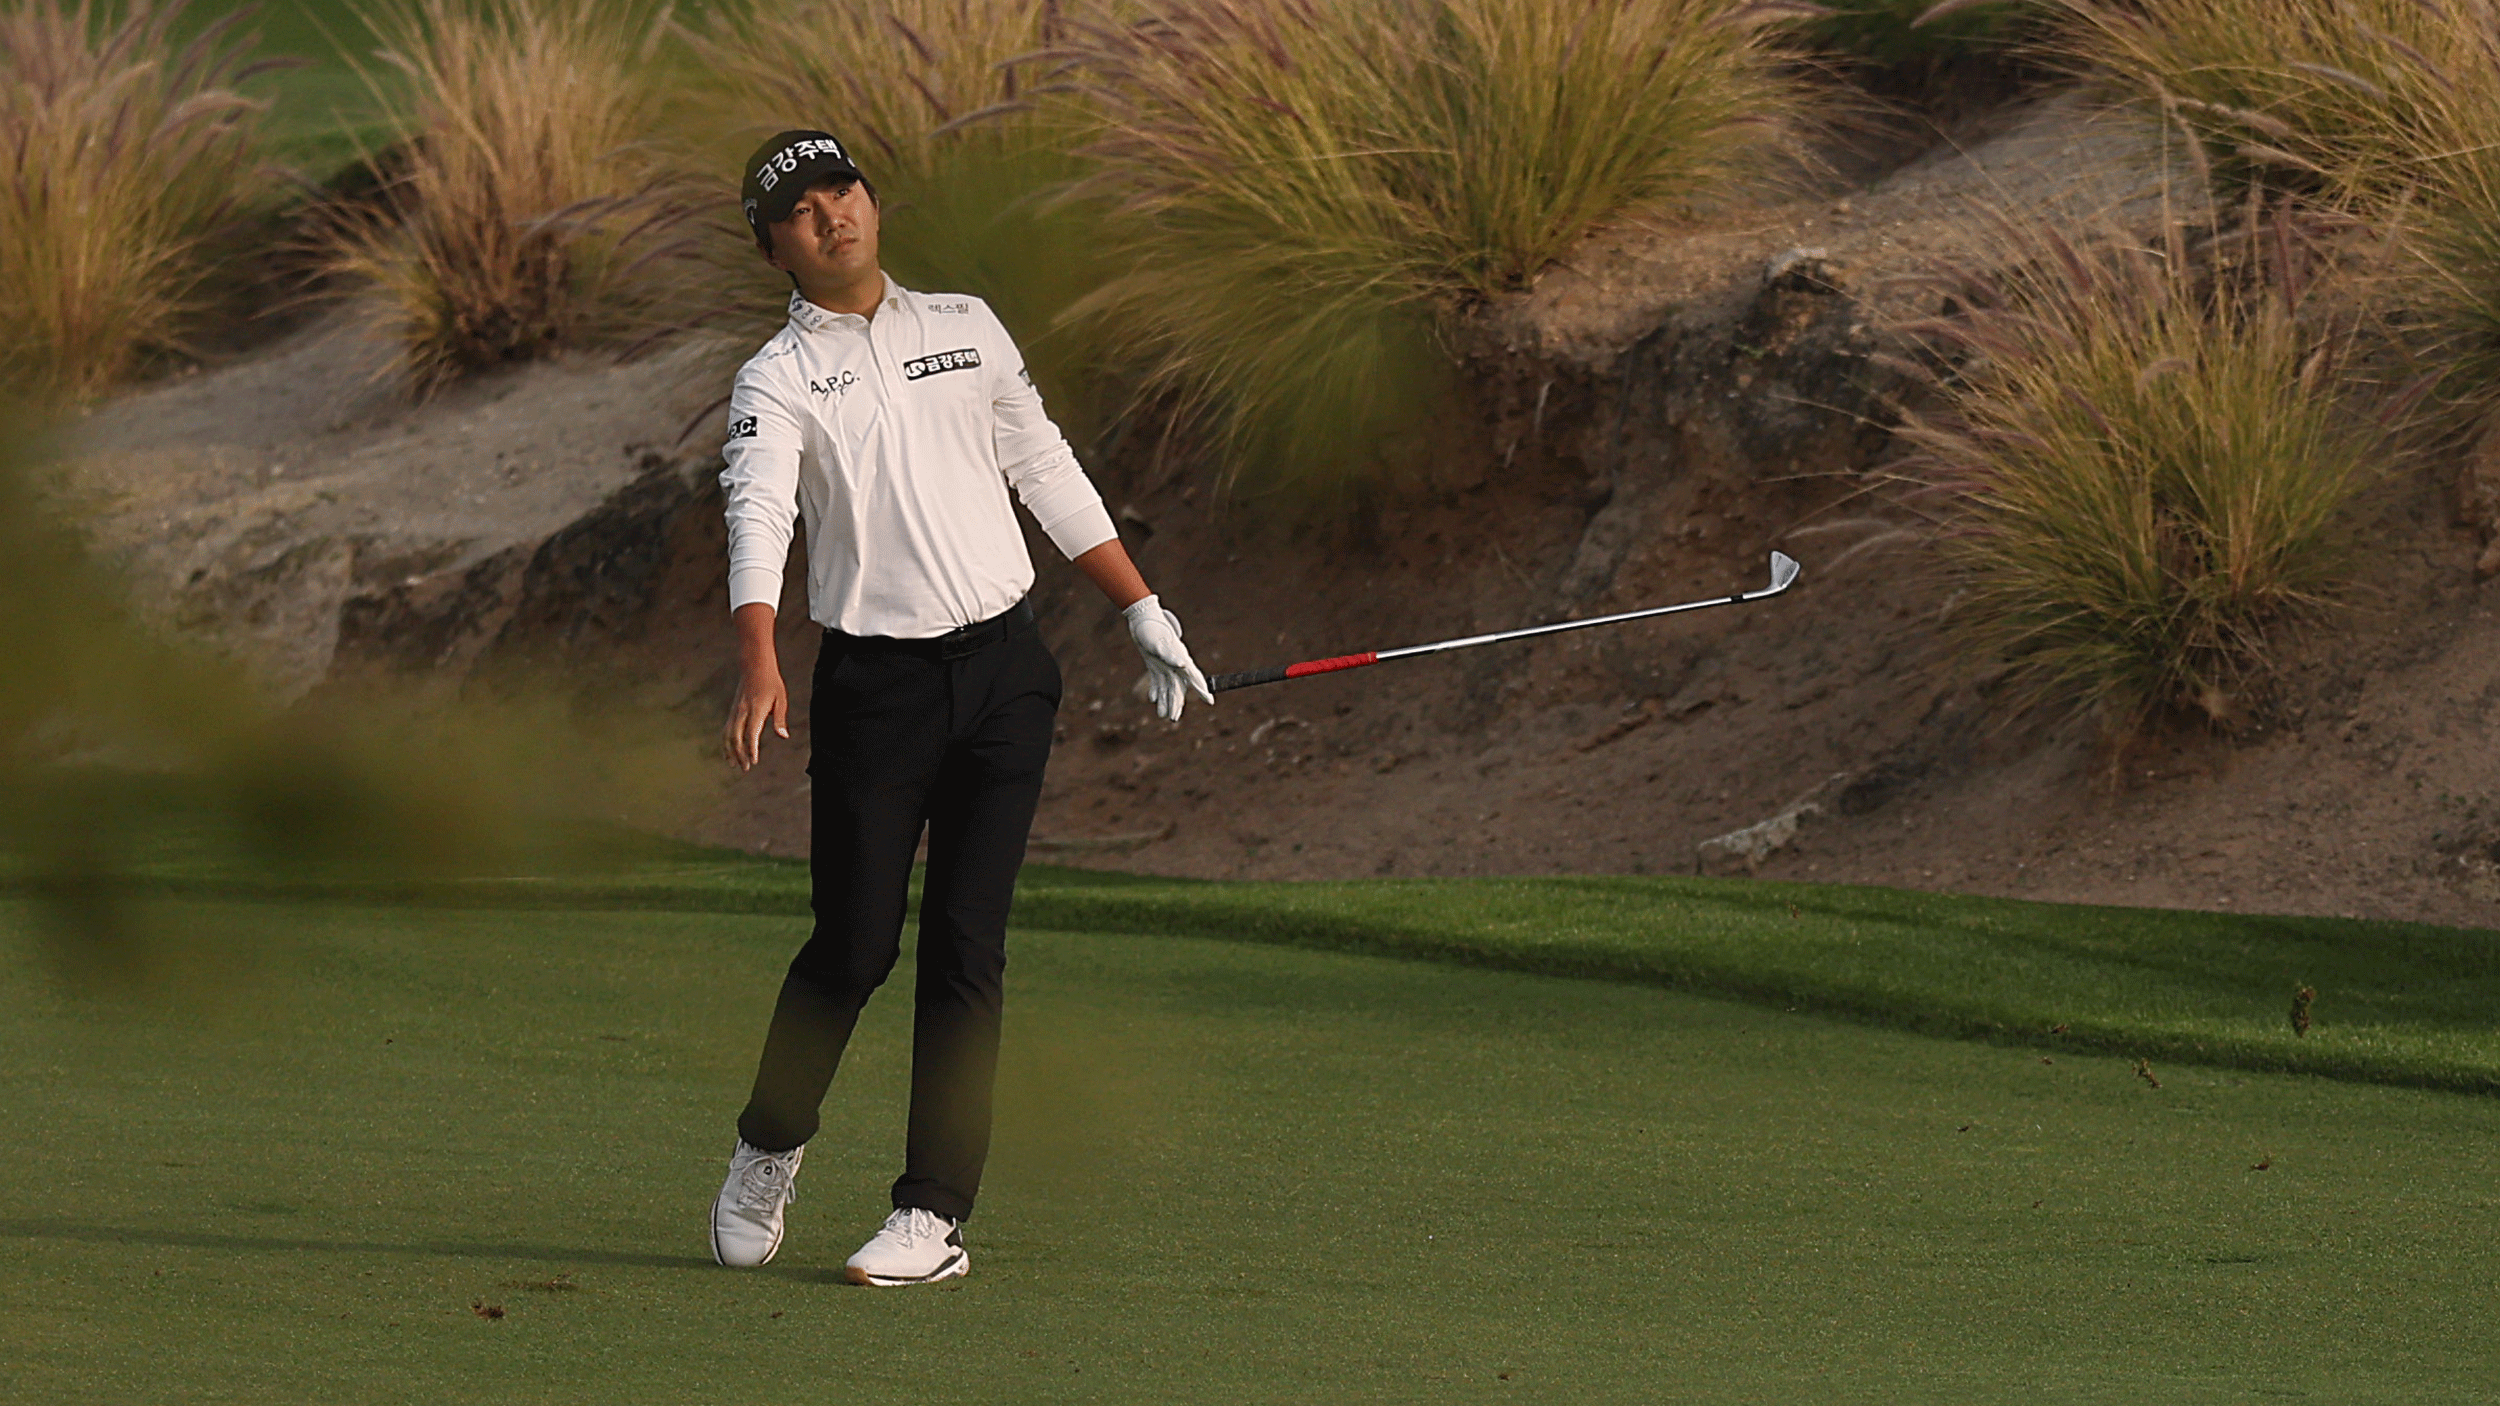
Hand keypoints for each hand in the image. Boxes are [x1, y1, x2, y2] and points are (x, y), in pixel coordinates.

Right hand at [723, 660, 788, 770]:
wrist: (754, 666)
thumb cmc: (771, 682)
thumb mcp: (781, 698)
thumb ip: (780, 718)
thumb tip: (783, 736)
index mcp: (756, 709)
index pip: (751, 734)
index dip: (752, 749)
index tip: (754, 761)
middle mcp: (743, 711)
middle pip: (737, 738)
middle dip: (740, 755)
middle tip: (746, 768)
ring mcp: (735, 711)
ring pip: (728, 735)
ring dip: (730, 751)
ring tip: (734, 765)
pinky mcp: (733, 711)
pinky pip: (726, 730)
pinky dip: (726, 742)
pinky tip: (728, 752)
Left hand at [1123, 594, 1212, 721]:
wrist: (1141, 618)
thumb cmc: (1152, 629)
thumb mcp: (1158, 642)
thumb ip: (1171, 655)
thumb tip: (1183, 664)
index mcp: (1180, 659)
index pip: (1194, 678)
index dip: (1202, 690)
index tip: (1210, 701)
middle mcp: (1174, 664)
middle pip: (1178, 687)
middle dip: (1176, 703)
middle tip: (1173, 719)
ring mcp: (1164, 664)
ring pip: (1167, 686)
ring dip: (1164, 700)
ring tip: (1162, 716)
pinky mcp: (1154, 663)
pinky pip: (1156, 680)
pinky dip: (1155, 689)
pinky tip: (1152, 698)